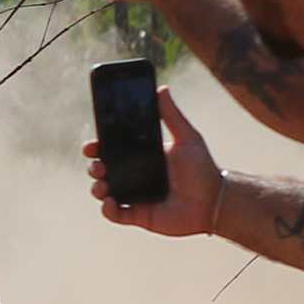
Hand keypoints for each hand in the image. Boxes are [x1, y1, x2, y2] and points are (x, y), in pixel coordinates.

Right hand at [91, 84, 222, 236]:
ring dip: (97, 188)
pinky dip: (108, 210)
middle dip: (94, 167)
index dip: (98, 147)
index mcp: (142, 156)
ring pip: (104, 192)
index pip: (113, 149)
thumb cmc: (202, 169)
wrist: (214, 201)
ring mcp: (135, 197)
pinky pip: (115, 214)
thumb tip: (162, 88)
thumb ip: (171, 115)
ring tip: (103, 185)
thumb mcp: (187, 137)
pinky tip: (110, 203)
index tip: (90, 145)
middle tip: (98, 166)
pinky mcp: (138, 216)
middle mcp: (135, 176)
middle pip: (104, 170)